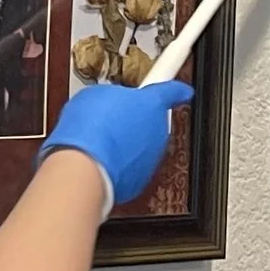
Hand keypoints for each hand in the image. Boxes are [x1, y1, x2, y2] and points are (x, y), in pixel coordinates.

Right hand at [38, 74, 192, 211]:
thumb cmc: (91, 129)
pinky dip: (117, 165)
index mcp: (152, 103)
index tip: (183, 91)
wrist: (86, 167)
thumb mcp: (95, 95)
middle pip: (151, 122)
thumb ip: (113, 96)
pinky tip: (99, 160)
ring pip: (141, 146)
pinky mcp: (140, 180)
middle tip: (110, 120)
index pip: (172, 92)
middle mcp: (158, 131)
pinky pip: (130, 167)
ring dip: (124, 144)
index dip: (177, 90)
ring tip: (99, 142)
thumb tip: (109, 100)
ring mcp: (152, 157)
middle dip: (133, 121)